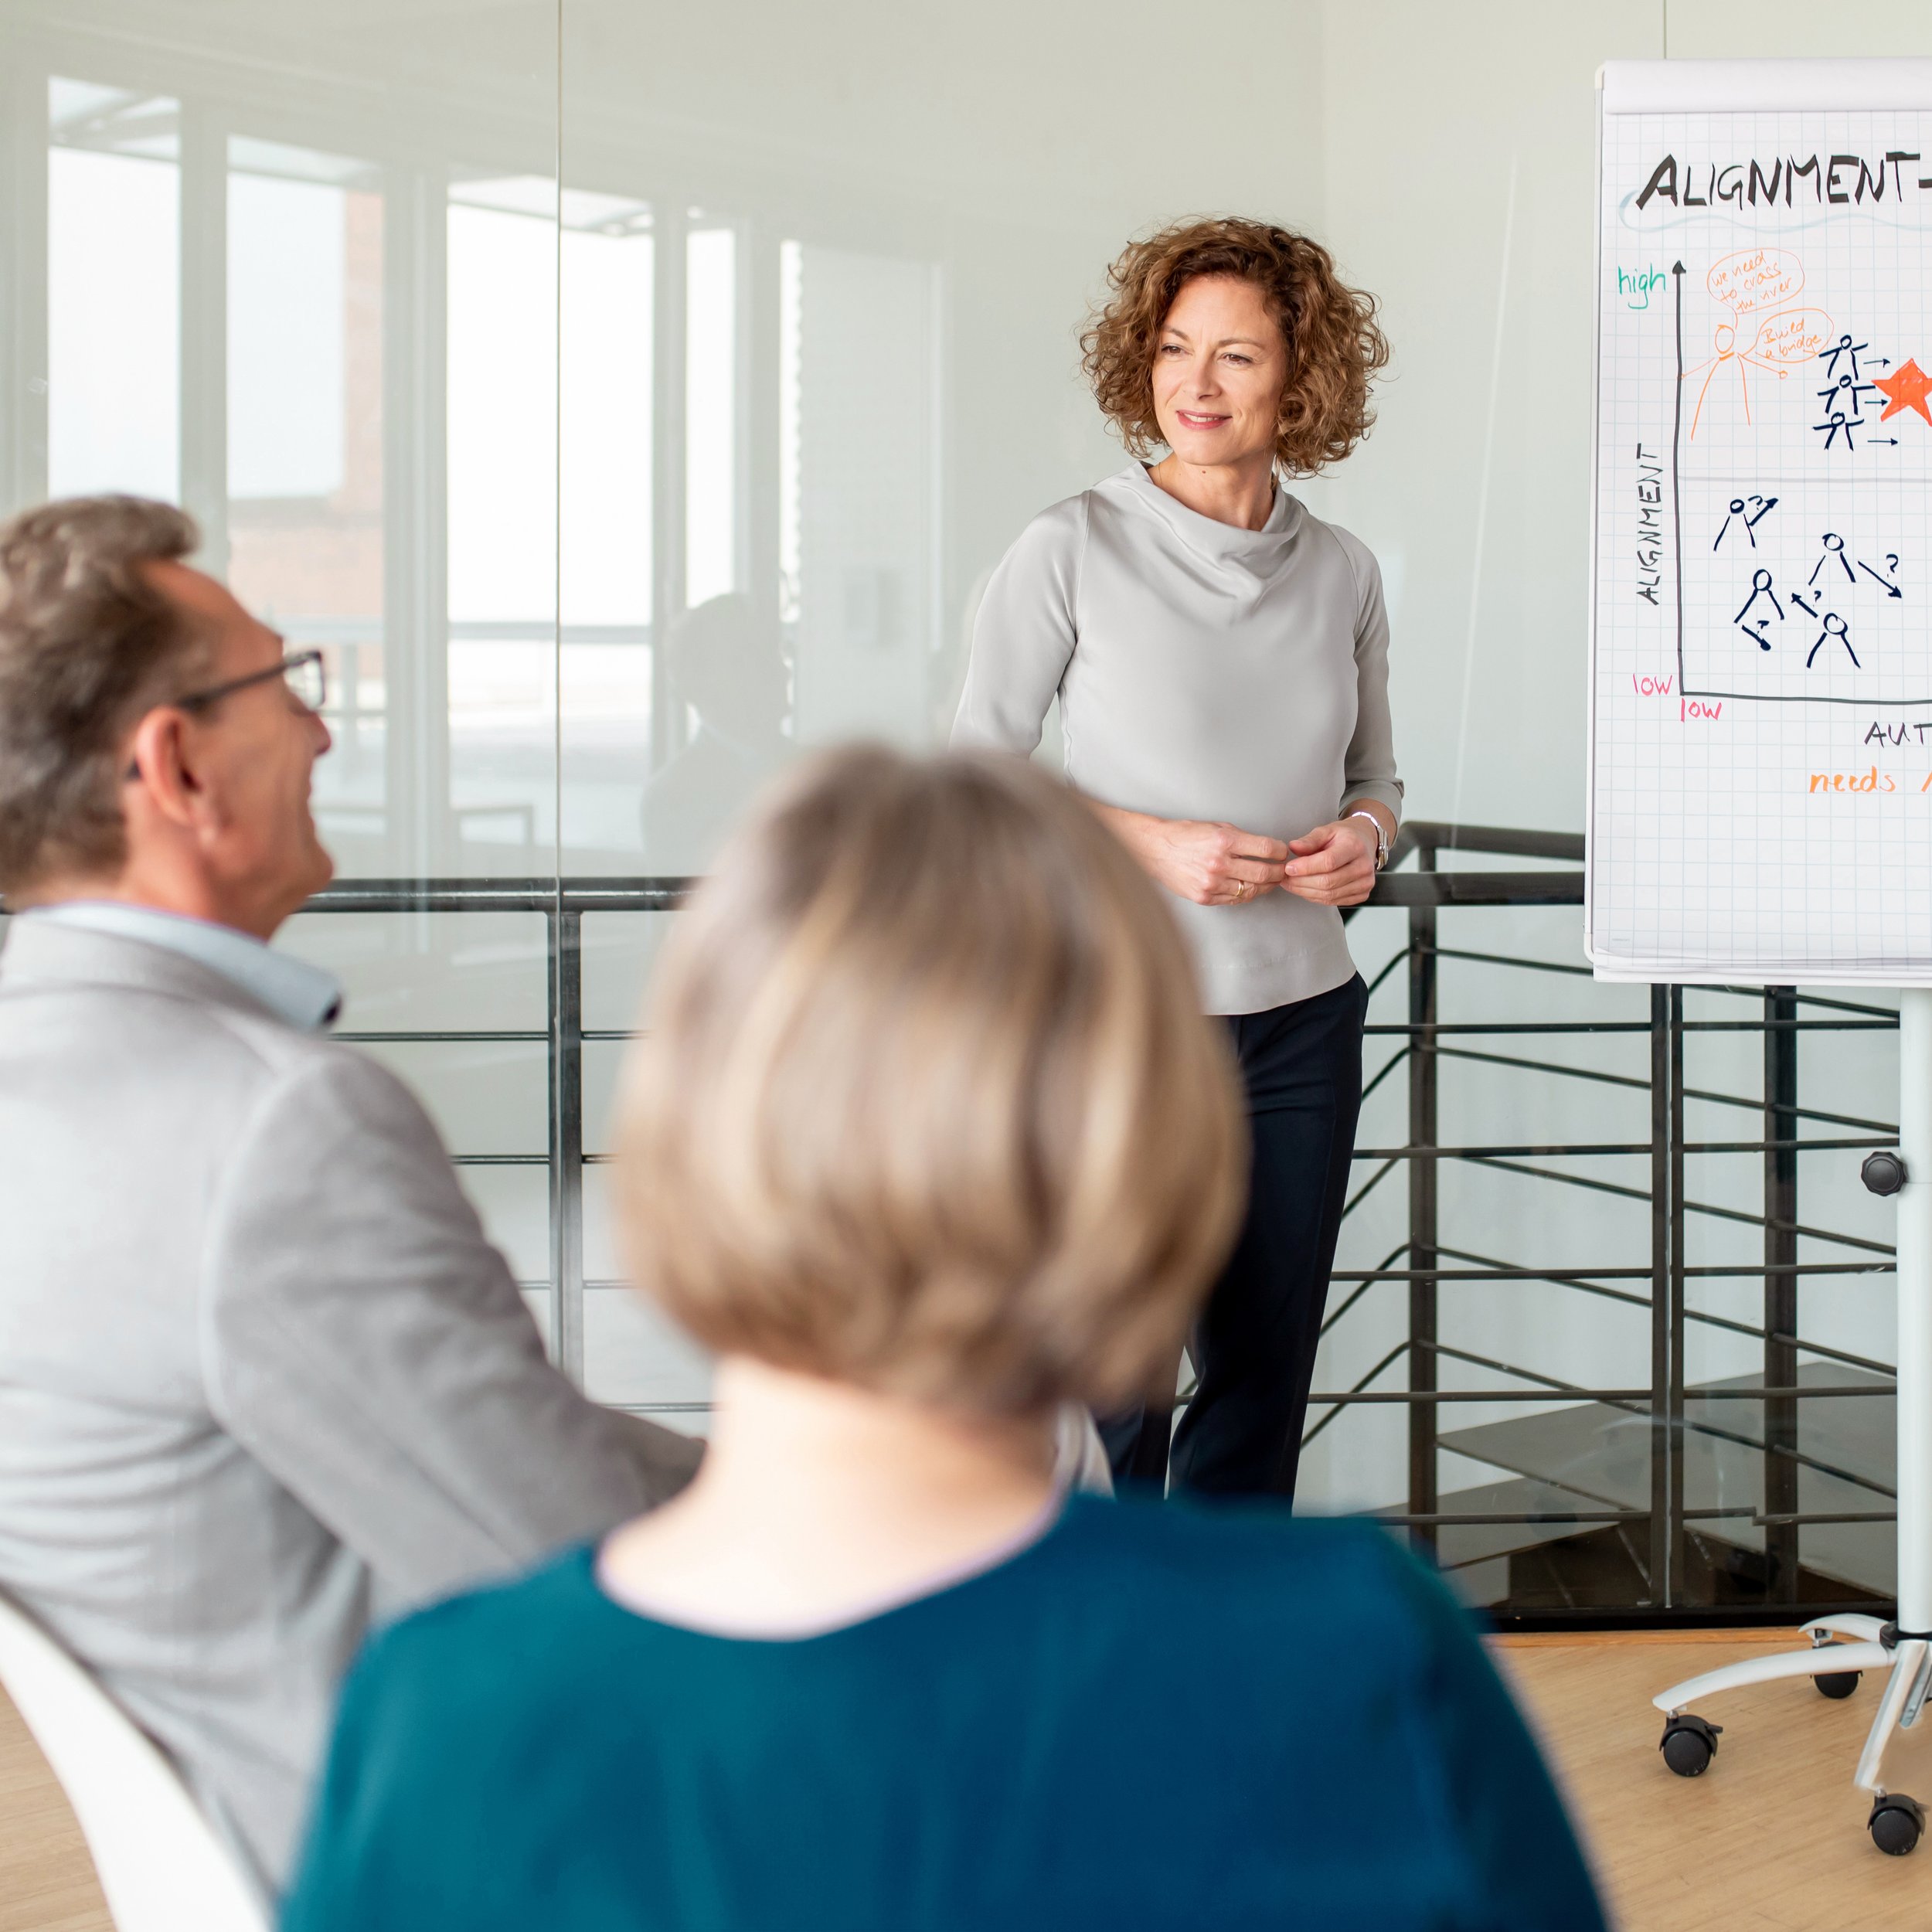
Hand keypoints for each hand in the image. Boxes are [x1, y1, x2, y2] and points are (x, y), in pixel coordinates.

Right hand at [1093, 806, 1288, 906]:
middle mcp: (1219, 863)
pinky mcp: (1204, 897)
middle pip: (1263, 873)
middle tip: (1283, 870)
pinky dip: (1246, 894)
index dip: (1280, 852)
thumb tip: (1267, 849)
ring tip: (1270, 881)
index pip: (1265, 849)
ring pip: (1251, 890)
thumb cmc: (1185, 835)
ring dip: (1266, 886)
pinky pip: (1235, 899)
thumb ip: (1241, 839)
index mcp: (1224, 840)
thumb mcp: (1216, 827)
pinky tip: (1250, 887)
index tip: (1283, 853)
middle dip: (1279, 872)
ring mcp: (1211, 883)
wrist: (1156, 849)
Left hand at [1283, 817, 1378, 906]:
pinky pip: (1333, 901)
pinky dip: (1315, 897)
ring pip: (1329, 895)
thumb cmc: (1344, 837)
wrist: (1364, 843)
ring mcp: (1365, 882)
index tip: (1288, 868)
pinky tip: (1305, 889)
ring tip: (1291, 883)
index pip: (1328, 862)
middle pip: (1327, 882)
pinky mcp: (1363, 894)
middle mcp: (1363, 866)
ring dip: (1305, 892)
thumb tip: (1294, 847)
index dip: (1305, 868)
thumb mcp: (1326, 831)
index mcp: (1354, 846)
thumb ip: (1309, 840)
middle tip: (1285, 878)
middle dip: (1301, 882)